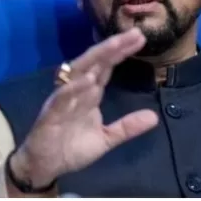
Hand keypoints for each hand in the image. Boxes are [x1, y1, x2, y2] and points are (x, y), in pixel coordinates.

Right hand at [11, 27, 158, 188]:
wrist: (46, 167)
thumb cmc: (73, 148)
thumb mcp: (106, 138)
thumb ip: (127, 127)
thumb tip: (154, 117)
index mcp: (89, 94)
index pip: (106, 67)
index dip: (121, 52)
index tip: (140, 38)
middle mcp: (76, 90)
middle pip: (95, 63)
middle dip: (113, 47)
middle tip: (134, 34)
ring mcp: (63, 100)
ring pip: (78, 73)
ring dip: (95, 59)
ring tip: (114, 46)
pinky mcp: (50, 115)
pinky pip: (61, 98)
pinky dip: (73, 88)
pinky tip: (87, 79)